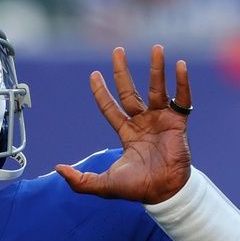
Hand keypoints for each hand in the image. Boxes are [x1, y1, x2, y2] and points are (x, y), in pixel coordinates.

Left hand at [55, 45, 192, 204]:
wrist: (165, 192)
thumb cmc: (138, 189)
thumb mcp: (104, 184)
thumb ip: (80, 180)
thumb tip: (57, 169)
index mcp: (127, 133)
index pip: (110, 108)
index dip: (101, 92)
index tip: (94, 74)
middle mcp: (143, 122)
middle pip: (130, 91)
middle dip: (122, 72)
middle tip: (117, 51)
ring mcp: (161, 120)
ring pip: (157, 89)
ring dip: (156, 68)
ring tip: (157, 48)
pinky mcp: (178, 123)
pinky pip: (182, 98)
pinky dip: (182, 83)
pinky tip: (179, 65)